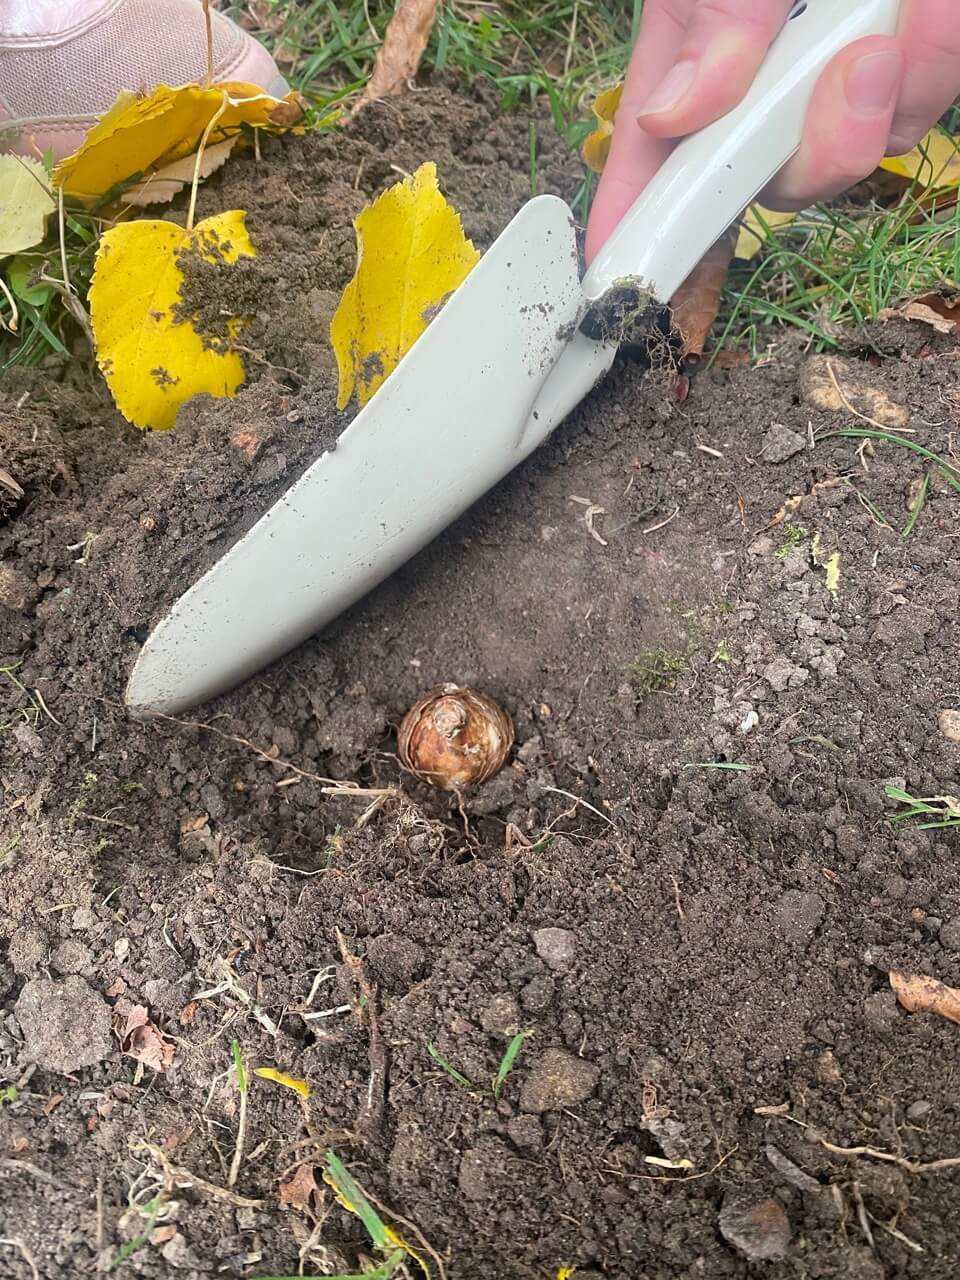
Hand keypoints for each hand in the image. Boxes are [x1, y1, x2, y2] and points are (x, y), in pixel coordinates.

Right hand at [586, 0, 959, 260]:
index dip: (635, 215)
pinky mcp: (912, 66)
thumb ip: (710, 17)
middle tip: (845, 70)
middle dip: (807, 151)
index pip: (653, 149)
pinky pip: (917, 106)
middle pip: (767, 176)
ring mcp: (840, 73)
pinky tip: (930, 10)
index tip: (616, 271)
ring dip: (875, 99)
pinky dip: (931, 63)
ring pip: (850, 153)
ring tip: (888, 17)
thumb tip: (672, 116)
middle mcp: (766, 71)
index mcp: (701, 39)